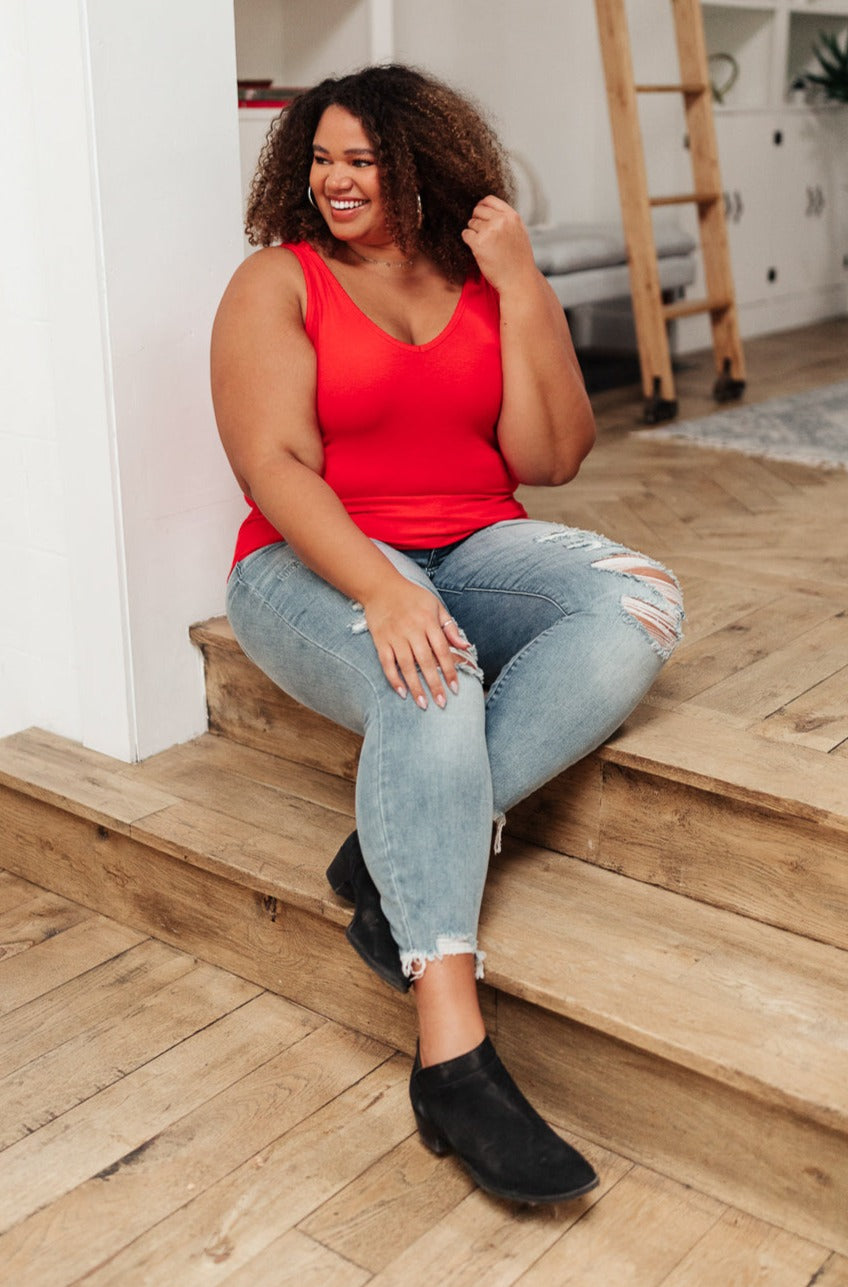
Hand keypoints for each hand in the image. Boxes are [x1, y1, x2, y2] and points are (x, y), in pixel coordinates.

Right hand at [362, 578, 470, 709]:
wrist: (380, 587)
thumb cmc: (412, 597)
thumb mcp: (435, 606)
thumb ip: (450, 627)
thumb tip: (466, 646)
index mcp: (428, 621)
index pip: (442, 650)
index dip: (450, 671)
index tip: (455, 689)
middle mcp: (412, 630)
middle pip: (426, 661)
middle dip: (435, 684)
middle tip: (441, 703)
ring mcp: (395, 636)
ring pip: (407, 666)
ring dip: (416, 687)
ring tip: (423, 704)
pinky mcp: (380, 640)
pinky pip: (387, 663)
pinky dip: (394, 679)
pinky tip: (402, 693)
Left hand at [461, 195, 537, 292]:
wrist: (518, 280)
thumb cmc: (519, 260)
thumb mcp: (519, 233)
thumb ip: (507, 220)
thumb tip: (488, 210)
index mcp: (512, 216)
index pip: (489, 200)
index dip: (481, 206)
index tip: (480, 215)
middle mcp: (501, 221)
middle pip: (478, 210)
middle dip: (476, 220)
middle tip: (481, 235)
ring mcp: (489, 231)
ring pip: (471, 223)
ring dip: (473, 233)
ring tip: (484, 246)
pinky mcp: (479, 243)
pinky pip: (466, 234)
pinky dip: (468, 241)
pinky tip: (477, 249)